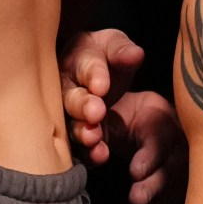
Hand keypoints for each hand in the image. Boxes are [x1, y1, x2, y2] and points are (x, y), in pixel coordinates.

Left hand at [62, 30, 188, 203]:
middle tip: (136, 199)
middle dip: (155, 186)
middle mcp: (171, 141)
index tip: (135, 170)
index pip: (165, 134)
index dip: (153, 153)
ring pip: (169, 192)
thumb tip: (133, 53)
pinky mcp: (160, 187)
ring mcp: (168, 167)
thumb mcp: (110, 57)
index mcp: (160, 113)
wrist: (106, 95)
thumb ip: (118, 56)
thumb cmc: (107, 77)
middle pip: (173, 168)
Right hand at [63, 29, 144, 162]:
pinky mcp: (73, 134)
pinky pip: (76, 146)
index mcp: (78, 60)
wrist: (98, 77)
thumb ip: (123, 51)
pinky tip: (98, 157)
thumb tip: (135, 55)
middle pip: (71, 97)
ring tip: (94, 138)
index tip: (102, 86)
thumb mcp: (115, 46)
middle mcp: (67, 88)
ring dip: (81, 132)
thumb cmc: (105, 57)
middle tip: (96, 112)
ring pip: (69, 123)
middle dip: (83, 106)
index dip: (94, 75)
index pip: (85, 66)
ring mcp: (67, 114)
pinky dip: (86, 153)